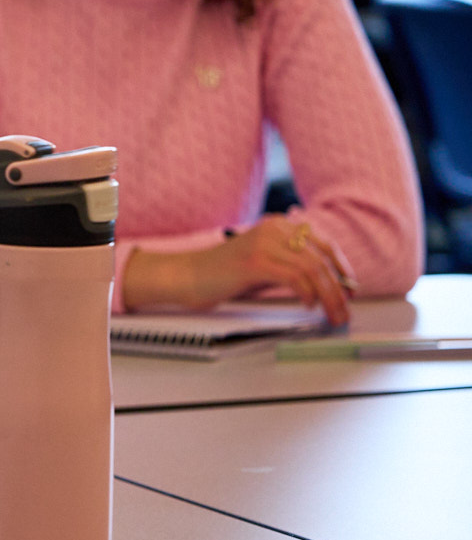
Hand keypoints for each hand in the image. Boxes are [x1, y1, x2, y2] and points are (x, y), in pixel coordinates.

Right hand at [125, 213, 354, 325]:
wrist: (187, 275)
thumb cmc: (224, 273)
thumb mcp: (265, 264)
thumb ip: (292, 266)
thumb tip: (328, 285)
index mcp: (278, 225)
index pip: (324, 244)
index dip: (342, 269)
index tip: (350, 290)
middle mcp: (274, 229)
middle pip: (321, 258)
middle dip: (339, 288)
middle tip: (344, 310)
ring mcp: (263, 243)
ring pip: (312, 269)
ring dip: (328, 296)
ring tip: (331, 314)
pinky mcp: (255, 261)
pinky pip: (294, 277)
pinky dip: (307, 293)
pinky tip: (307, 305)